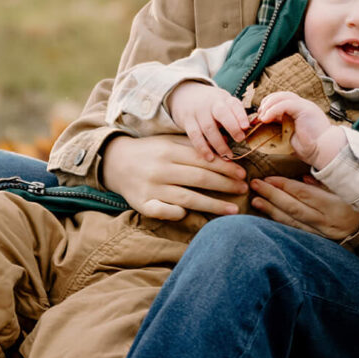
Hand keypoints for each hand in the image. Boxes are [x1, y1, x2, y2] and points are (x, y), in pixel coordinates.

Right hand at [101, 133, 247, 221]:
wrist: (115, 161)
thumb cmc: (149, 151)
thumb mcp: (168, 141)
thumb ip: (192, 147)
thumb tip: (223, 154)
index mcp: (170, 150)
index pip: (204, 160)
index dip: (226, 167)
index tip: (243, 173)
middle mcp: (162, 169)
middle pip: (200, 178)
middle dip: (225, 185)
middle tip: (244, 189)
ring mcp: (152, 188)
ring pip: (188, 198)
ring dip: (214, 205)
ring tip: (234, 210)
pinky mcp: (142, 203)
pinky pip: (163, 212)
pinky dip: (177, 213)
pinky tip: (191, 216)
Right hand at [166, 81, 251, 158]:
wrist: (186, 96)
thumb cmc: (213, 105)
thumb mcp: (224, 104)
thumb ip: (235, 116)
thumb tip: (246, 131)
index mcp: (223, 99)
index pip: (234, 104)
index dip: (240, 115)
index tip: (246, 127)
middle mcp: (210, 103)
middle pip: (221, 113)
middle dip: (232, 126)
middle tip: (240, 139)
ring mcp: (197, 112)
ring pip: (208, 128)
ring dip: (219, 143)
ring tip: (227, 156)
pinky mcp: (187, 121)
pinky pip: (194, 136)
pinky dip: (202, 148)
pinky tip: (210, 157)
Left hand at [250, 176, 358, 240]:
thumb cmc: (356, 203)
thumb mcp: (343, 189)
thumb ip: (323, 183)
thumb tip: (303, 179)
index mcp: (333, 205)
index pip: (303, 193)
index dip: (284, 185)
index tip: (268, 177)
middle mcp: (325, 221)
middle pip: (293, 207)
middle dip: (272, 195)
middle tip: (255, 185)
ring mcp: (320, 234)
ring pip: (291, 222)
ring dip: (271, 211)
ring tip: (256, 201)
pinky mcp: (316, 241)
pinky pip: (295, 232)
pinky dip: (280, 223)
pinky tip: (268, 216)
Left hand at [254, 91, 340, 166]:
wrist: (323, 152)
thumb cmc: (308, 147)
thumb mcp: (289, 135)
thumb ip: (279, 126)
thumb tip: (263, 123)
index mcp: (300, 111)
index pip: (282, 100)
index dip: (268, 106)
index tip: (260, 117)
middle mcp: (303, 105)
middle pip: (281, 95)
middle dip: (267, 103)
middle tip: (259, 116)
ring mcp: (305, 105)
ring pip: (283, 96)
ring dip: (269, 105)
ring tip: (262, 116)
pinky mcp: (305, 109)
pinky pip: (286, 104)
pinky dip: (273, 109)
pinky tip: (266, 118)